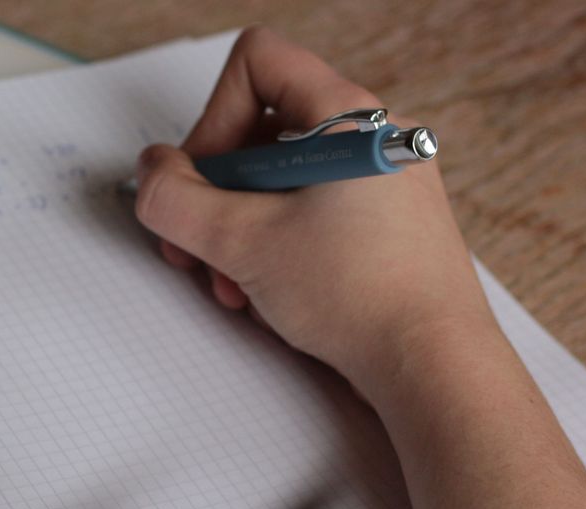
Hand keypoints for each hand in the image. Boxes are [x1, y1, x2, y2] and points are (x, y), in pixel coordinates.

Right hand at [134, 27, 498, 399]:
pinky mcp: (382, 223)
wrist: (433, 366)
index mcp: (348, 118)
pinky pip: (309, 212)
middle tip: (197, 243)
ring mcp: (380, 181)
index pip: (257, 64)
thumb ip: (175, 200)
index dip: (212, 116)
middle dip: (215, 192)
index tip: (205, 179)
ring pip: (281, 180)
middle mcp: (371, 138)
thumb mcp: (243, 243)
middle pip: (261, 129)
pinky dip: (274, 245)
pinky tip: (265, 295)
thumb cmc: (365, 298)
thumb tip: (152, 174)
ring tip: (233, 283)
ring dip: (238, 230)